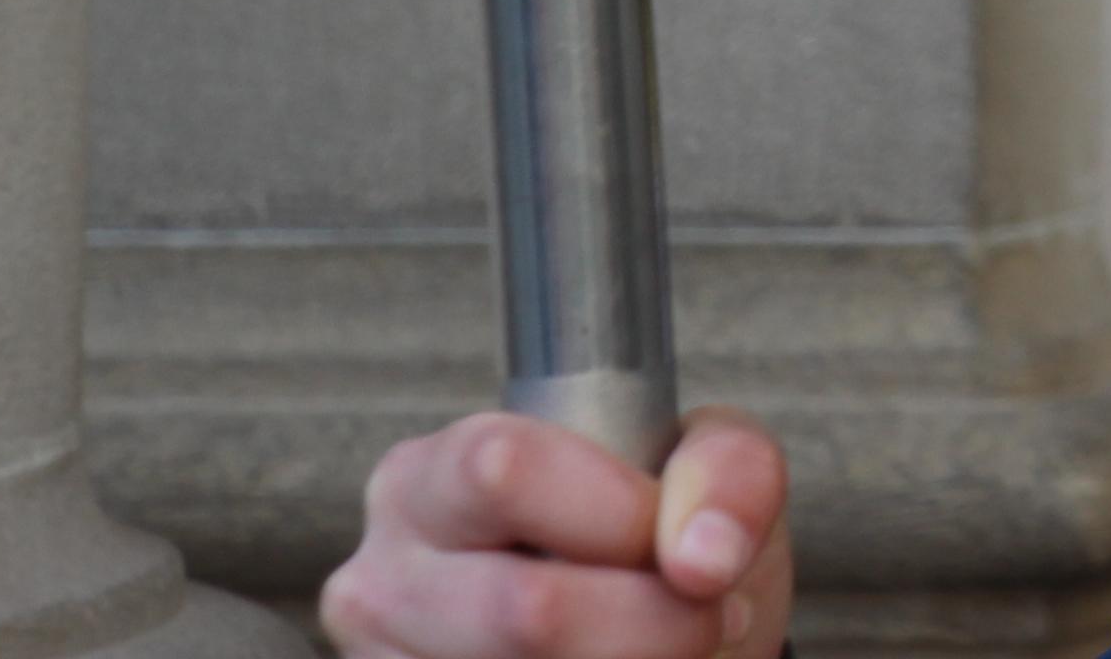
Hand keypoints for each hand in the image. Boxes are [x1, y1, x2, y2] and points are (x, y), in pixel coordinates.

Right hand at [320, 404, 795, 658]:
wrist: (646, 634)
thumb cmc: (655, 542)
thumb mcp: (705, 469)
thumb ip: (727, 472)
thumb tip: (703, 558)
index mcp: (428, 477)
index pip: (503, 470)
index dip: (619, 513)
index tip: (678, 542)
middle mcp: (384, 580)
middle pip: (527, 609)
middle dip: (654, 624)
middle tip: (707, 617)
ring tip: (661, 648)